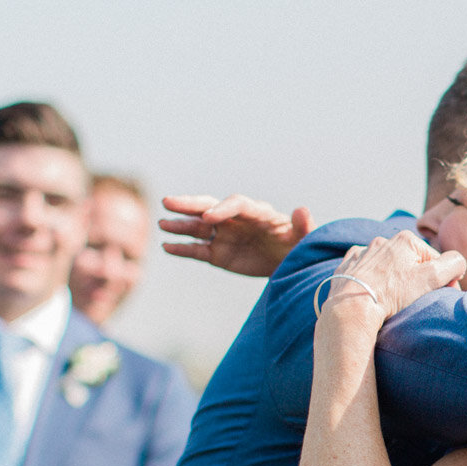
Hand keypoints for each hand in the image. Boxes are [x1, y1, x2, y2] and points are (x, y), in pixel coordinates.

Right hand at [160, 193, 313, 276]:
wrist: (289, 264)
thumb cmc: (299, 246)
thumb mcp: (304, 237)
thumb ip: (302, 225)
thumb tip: (302, 210)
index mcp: (257, 212)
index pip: (237, 204)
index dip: (223, 209)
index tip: (209, 218)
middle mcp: (236, 220)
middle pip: (210, 207)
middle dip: (190, 205)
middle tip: (168, 202)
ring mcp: (224, 236)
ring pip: (198, 228)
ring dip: (180, 226)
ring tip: (162, 224)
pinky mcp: (218, 254)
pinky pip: (197, 250)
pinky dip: (182, 249)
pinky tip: (167, 247)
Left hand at [322, 232, 466, 323]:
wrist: (352, 307)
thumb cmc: (392, 293)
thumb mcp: (432, 277)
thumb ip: (453, 264)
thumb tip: (458, 263)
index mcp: (406, 240)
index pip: (435, 260)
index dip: (442, 280)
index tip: (440, 297)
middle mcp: (383, 241)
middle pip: (410, 262)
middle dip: (416, 279)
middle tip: (414, 300)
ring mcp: (363, 253)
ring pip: (387, 266)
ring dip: (393, 279)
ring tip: (392, 299)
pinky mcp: (347, 266)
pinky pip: (365, 270)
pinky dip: (371, 280)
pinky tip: (373, 292)